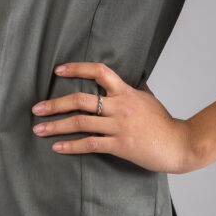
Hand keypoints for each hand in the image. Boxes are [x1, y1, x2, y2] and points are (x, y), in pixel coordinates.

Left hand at [31, 61, 194, 173]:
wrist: (180, 144)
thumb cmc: (163, 122)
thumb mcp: (147, 98)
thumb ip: (130, 90)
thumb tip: (119, 81)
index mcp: (126, 92)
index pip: (99, 71)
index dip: (77, 68)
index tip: (58, 70)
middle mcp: (120, 106)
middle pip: (81, 99)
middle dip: (55, 104)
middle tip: (36, 108)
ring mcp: (119, 126)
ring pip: (80, 123)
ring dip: (56, 126)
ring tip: (38, 128)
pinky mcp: (120, 146)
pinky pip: (90, 144)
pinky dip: (71, 146)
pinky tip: (57, 146)